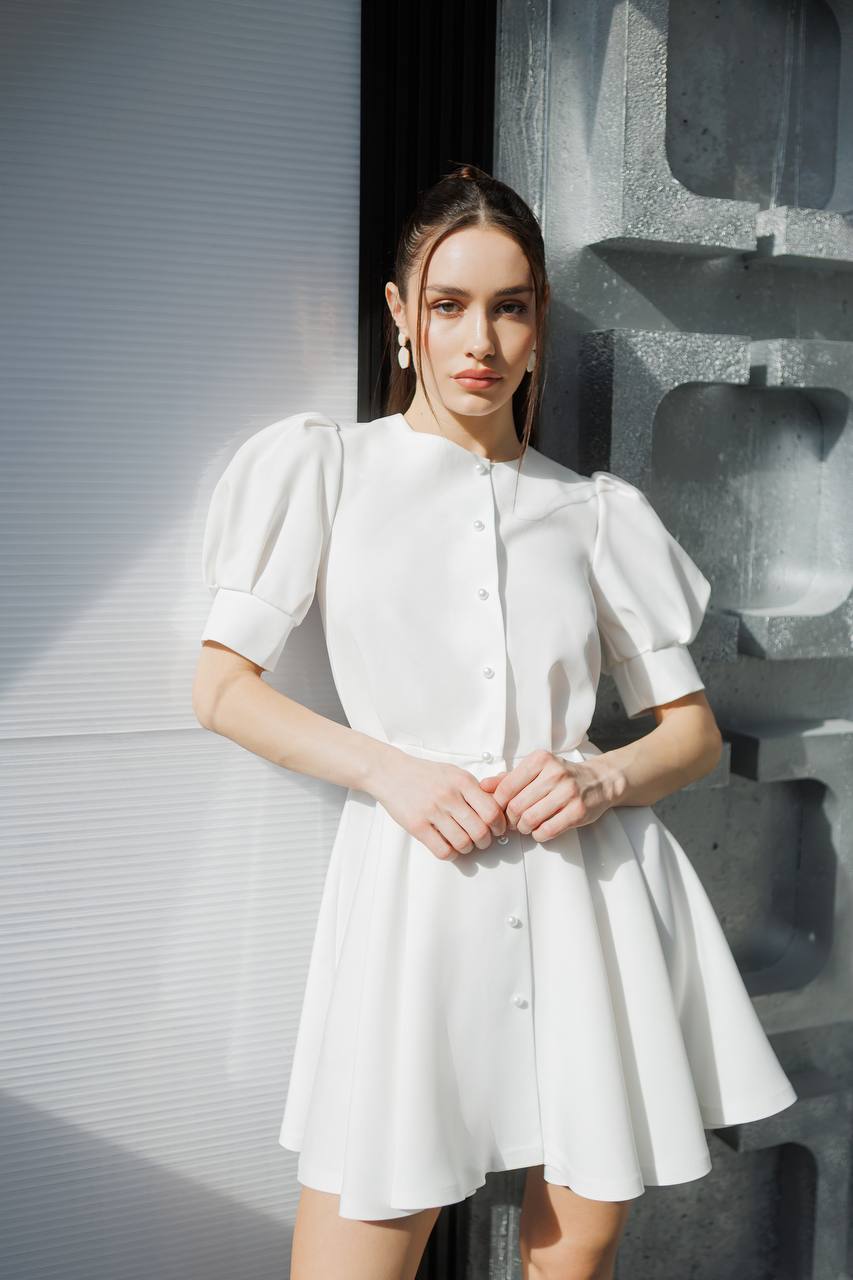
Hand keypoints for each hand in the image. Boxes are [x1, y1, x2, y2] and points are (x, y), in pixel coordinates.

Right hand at [371, 750, 508, 861]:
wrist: (391, 772)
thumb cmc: (425, 775)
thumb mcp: (454, 773)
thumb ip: (474, 790)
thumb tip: (497, 810)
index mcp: (462, 782)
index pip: (492, 810)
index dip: (499, 825)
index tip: (496, 829)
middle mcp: (449, 796)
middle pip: (480, 831)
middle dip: (485, 841)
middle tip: (481, 841)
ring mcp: (432, 811)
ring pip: (462, 843)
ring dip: (467, 849)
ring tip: (464, 844)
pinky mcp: (417, 825)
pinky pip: (442, 850)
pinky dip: (450, 854)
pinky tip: (448, 847)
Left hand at [478, 748, 625, 842]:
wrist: (599, 781)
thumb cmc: (561, 776)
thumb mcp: (535, 770)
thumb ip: (508, 778)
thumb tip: (482, 786)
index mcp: (540, 760)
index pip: (506, 788)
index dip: (498, 805)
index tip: (501, 811)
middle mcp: (554, 773)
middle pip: (516, 806)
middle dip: (510, 819)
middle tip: (513, 822)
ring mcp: (568, 792)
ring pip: (530, 819)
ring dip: (524, 828)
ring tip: (526, 825)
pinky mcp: (577, 811)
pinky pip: (547, 830)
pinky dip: (538, 834)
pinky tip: (540, 829)